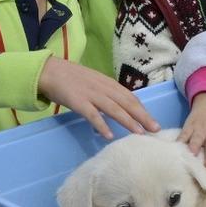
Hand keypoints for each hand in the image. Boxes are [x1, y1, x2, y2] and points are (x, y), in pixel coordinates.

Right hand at [38, 57, 159, 139]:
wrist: (49, 71)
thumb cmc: (72, 79)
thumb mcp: (95, 83)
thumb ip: (107, 94)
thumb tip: (121, 108)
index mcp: (109, 83)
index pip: (131, 97)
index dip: (143, 109)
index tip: (154, 121)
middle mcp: (104, 88)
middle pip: (127, 103)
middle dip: (143, 116)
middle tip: (156, 129)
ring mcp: (91, 94)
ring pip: (114, 109)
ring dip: (128, 121)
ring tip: (139, 133)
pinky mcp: (78, 101)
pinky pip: (92, 115)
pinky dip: (101, 125)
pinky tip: (109, 136)